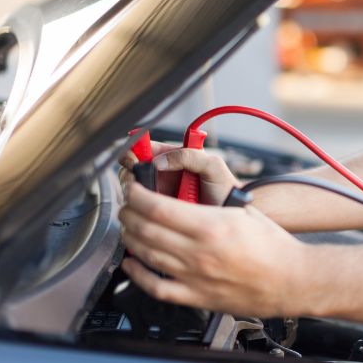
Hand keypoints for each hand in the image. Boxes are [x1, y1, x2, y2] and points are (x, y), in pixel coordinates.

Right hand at [119, 141, 239, 204]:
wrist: (232, 213)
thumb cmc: (225, 187)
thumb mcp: (212, 165)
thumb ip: (190, 156)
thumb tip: (159, 160)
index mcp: (173, 157)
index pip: (145, 149)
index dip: (134, 152)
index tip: (132, 160)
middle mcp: (163, 174)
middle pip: (132, 170)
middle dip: (130, 174)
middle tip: (137, 182)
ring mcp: (159, 193)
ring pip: (133, 190)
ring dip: (134, 192)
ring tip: (148, 197)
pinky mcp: (159, 210)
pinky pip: (140, 208)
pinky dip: (139, 207)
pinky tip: (149, 209)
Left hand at [119, 181, 303, 317]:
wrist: (292, 280)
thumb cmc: (273, 246)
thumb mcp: (242, 211)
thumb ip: (209, 205)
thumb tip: (182, 195)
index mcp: (211, 225)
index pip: (157, 207)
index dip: (137, 195)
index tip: (133, 189)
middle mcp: (198, 252)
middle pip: (145, 228)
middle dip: (128, 213)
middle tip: (127, 205)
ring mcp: (194, 276)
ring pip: (145, 254)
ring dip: (130, 236)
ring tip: (129, 226)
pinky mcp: (196, 296)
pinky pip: (155, 287)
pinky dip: (136, 273)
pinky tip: (131, 262)